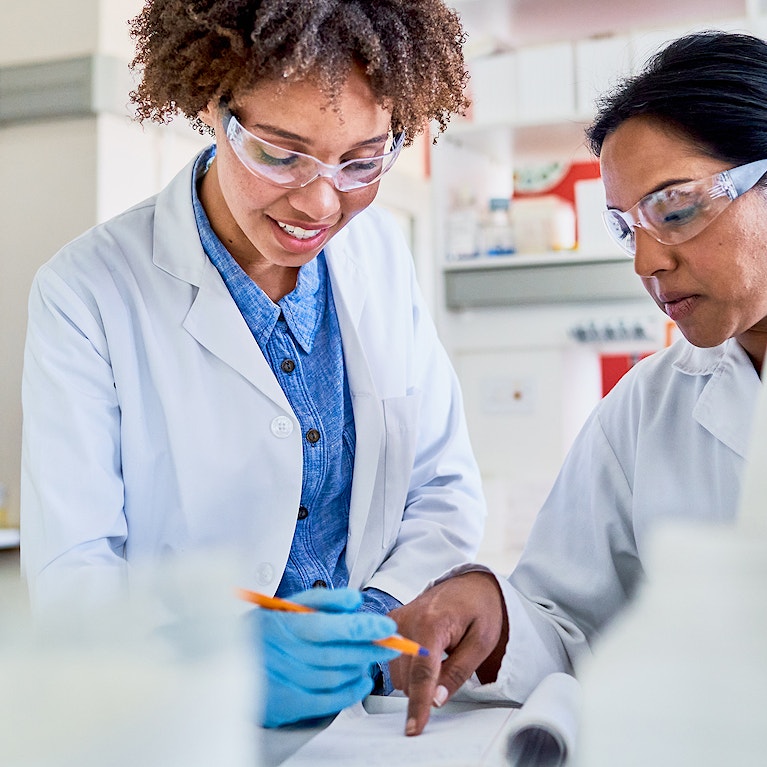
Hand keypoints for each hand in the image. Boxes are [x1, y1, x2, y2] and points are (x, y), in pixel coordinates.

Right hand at [248, 587, 399, 727]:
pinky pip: (325, 702)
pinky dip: (349, 693)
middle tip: (391, 644)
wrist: (231, 659)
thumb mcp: (288, 605)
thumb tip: (354, 600)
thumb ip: (324, 600)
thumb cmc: (266, 629)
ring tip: (373, 658)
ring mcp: (285, 680)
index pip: (329, 626)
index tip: (385, 627)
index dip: (361, 628)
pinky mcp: (286, 703)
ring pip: (333, 678)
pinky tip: (361, 682)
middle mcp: (285, 653)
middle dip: (369, 649)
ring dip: (359, 668)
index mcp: (285, 624)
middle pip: (336, 654)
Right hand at [388, 571, 507, 735]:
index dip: (419, 703)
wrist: (470, 583)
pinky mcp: (391, 621)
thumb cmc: (479, 608)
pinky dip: (409, 665)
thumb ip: (458, 671)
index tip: (414, 727)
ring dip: (418, 676)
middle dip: (428, 685)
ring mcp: (396, 619)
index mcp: (432, 623)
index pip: (422, 672)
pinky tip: (427, 651)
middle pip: (408, 676)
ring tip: (441, 653)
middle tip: (452, 663)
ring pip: (398, 672)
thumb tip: (436, 699)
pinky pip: (393, 658)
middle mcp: (408, 619)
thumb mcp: (482, 642)